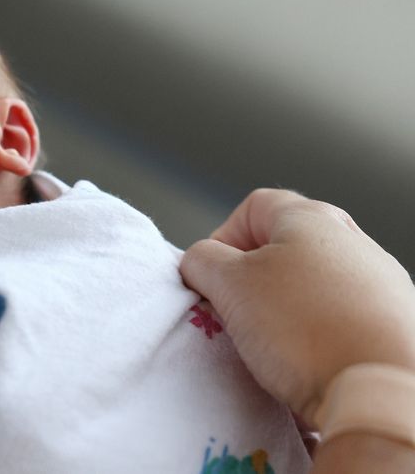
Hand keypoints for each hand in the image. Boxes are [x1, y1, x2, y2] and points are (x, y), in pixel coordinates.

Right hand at [180, 188, 414, 424]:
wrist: (384, 388)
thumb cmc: (305, 328)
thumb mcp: (228, 285)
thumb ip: (202, 260)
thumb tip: (201, 261)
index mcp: (310, 218)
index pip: (251, 208)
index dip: (222, 240)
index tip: (213, 279)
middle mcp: (352, 240)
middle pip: (284, 248)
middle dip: (253, 280)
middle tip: (238, 312)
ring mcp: (380, 281)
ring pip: (313, 286)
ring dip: (286, 310)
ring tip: (275, 345)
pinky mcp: (395, 321)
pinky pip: (341, 318)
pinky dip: (320, 336)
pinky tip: (311, 362)